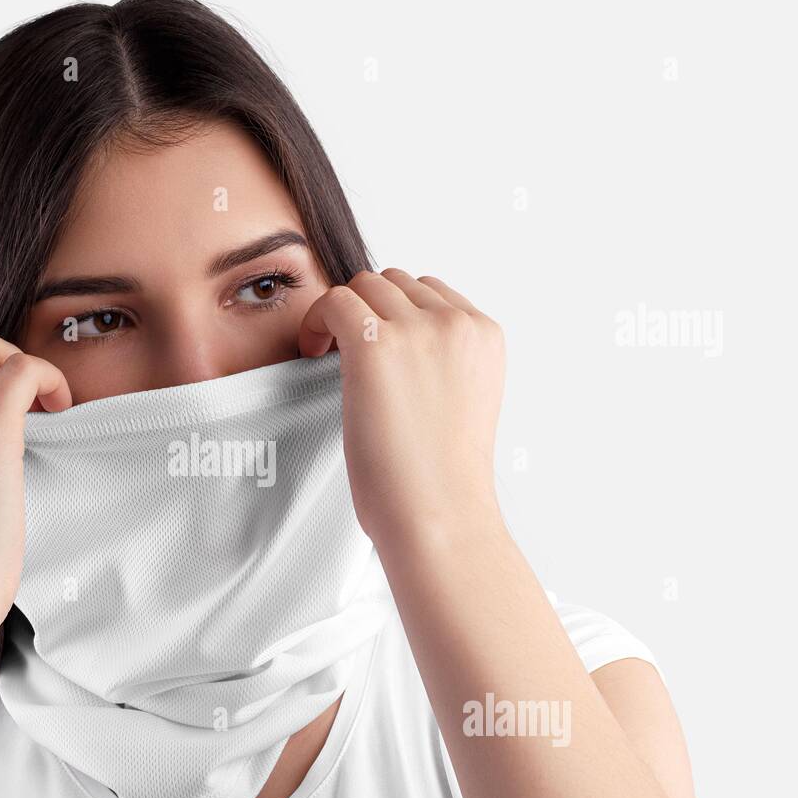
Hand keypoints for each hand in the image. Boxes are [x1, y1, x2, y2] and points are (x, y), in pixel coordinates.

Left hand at [298, 269, 504, 545]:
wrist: (440, 515)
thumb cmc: (442, 480)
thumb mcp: (463, 403)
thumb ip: (443, 364)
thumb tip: (398, 351)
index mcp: (484, 336)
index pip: (430, 293)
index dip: (394, 315)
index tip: (375, 349)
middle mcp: (457, 324)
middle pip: (395, 283)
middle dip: (368, 310)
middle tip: (344, 351)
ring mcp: (417, 330)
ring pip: (365, 285)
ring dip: (342, 312)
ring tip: (327, 352)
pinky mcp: (374, 344)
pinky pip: (333, 300)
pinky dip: (316, 320)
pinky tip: (313, 351)